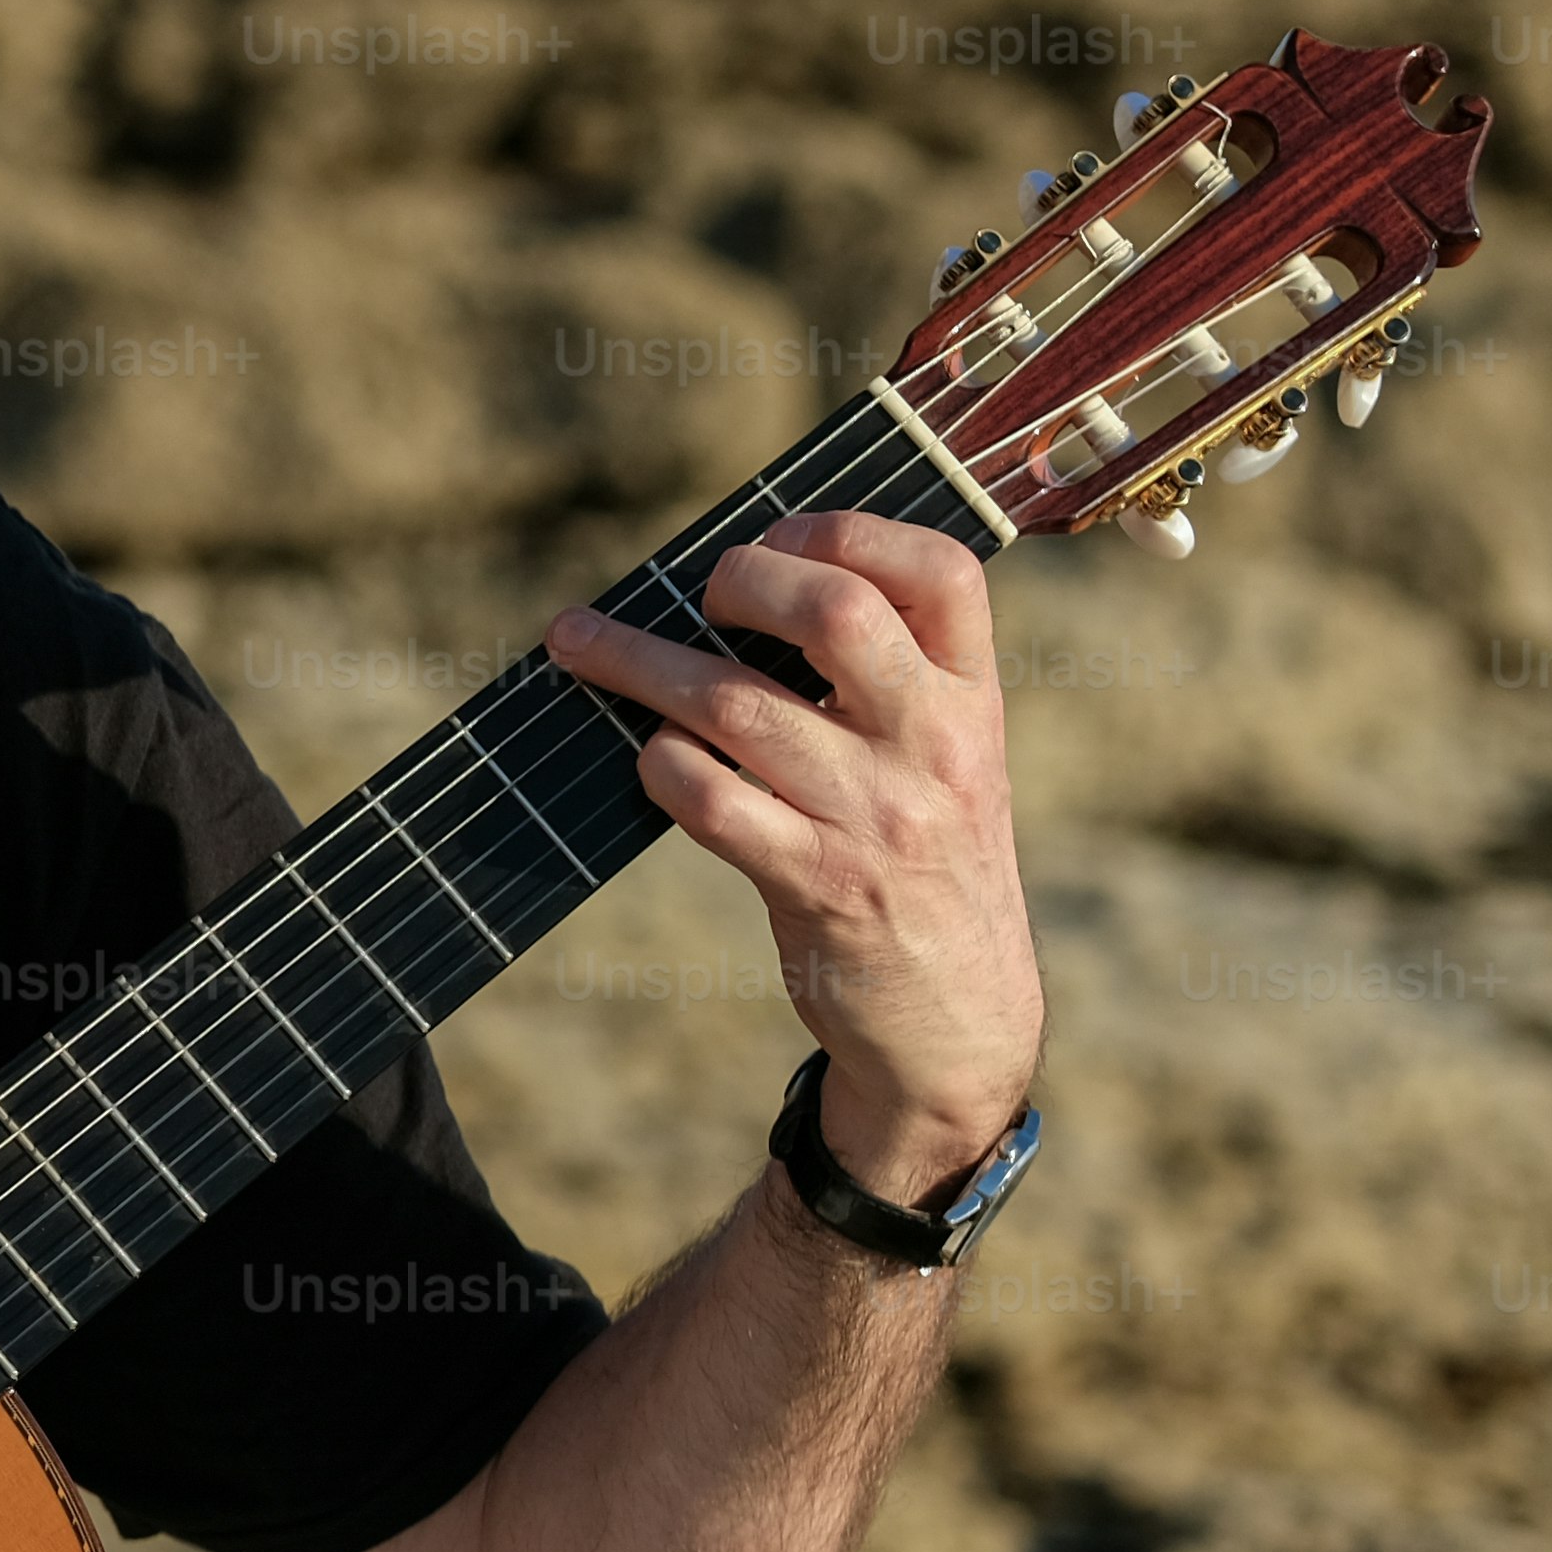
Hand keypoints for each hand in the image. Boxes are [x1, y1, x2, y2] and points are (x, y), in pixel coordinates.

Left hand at [537, 512, 1046, 1193]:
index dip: (852, 529)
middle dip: (739, 579)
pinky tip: (645, 757)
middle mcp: (935, 748)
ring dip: (637, 665)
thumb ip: (892, 683)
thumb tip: (757, 587)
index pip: (943, 571)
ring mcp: (875, 817)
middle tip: (695, 591)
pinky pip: (706, 799)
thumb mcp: (953, 765)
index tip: (781, 534)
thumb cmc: (930, 868)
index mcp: (975, 702)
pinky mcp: (816, 885)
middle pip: (832, 613)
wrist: (962, 1022)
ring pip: (734, 704)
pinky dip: (658, 766)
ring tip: (577, 643)